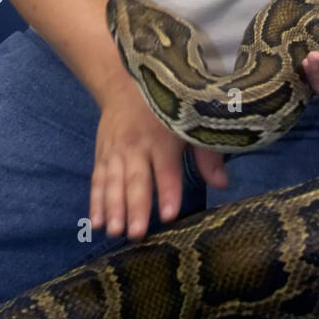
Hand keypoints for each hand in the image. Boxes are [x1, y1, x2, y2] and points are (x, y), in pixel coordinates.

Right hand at [89, 90, 228, 239]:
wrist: (125, 85)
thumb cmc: (167, 111)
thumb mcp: (189, 125)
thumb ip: (206, 156)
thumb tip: (223, 184)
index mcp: (163, 139)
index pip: (167, 169)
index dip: (168, 191)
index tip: (169, 215)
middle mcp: (137, 146)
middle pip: (136, 179)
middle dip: (136, 206)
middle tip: (137, 233)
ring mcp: (116, 151)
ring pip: (113, 182)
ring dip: (113, 207)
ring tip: (115, 231)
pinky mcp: (101, 155)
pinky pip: (97, 180)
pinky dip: (95, 201)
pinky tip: (96, 222)